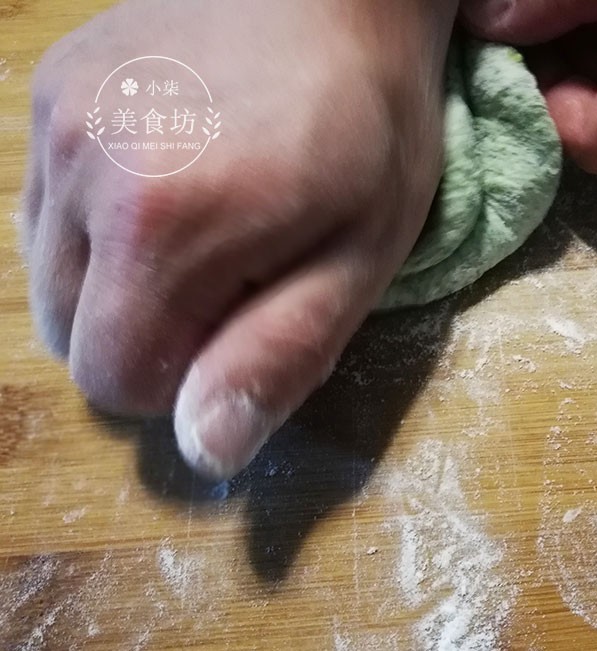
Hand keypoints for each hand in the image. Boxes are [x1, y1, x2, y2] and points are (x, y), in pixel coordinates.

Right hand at [21, 0, 457, 478]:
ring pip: (48, 275)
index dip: (184, 378)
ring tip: (203, 225)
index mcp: (162, 225)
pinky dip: (97, 225)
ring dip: (118, 283)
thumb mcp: (360, 255)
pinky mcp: (51, 85)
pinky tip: (167, 179)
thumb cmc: (371, 125)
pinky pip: (45, 206)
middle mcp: (81, 170)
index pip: (117, 380)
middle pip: (72, 335)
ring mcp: (54, 119)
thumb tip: (204, 450)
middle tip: (232, 274)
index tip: (244, 326)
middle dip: (150, 335)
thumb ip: (278, 353)